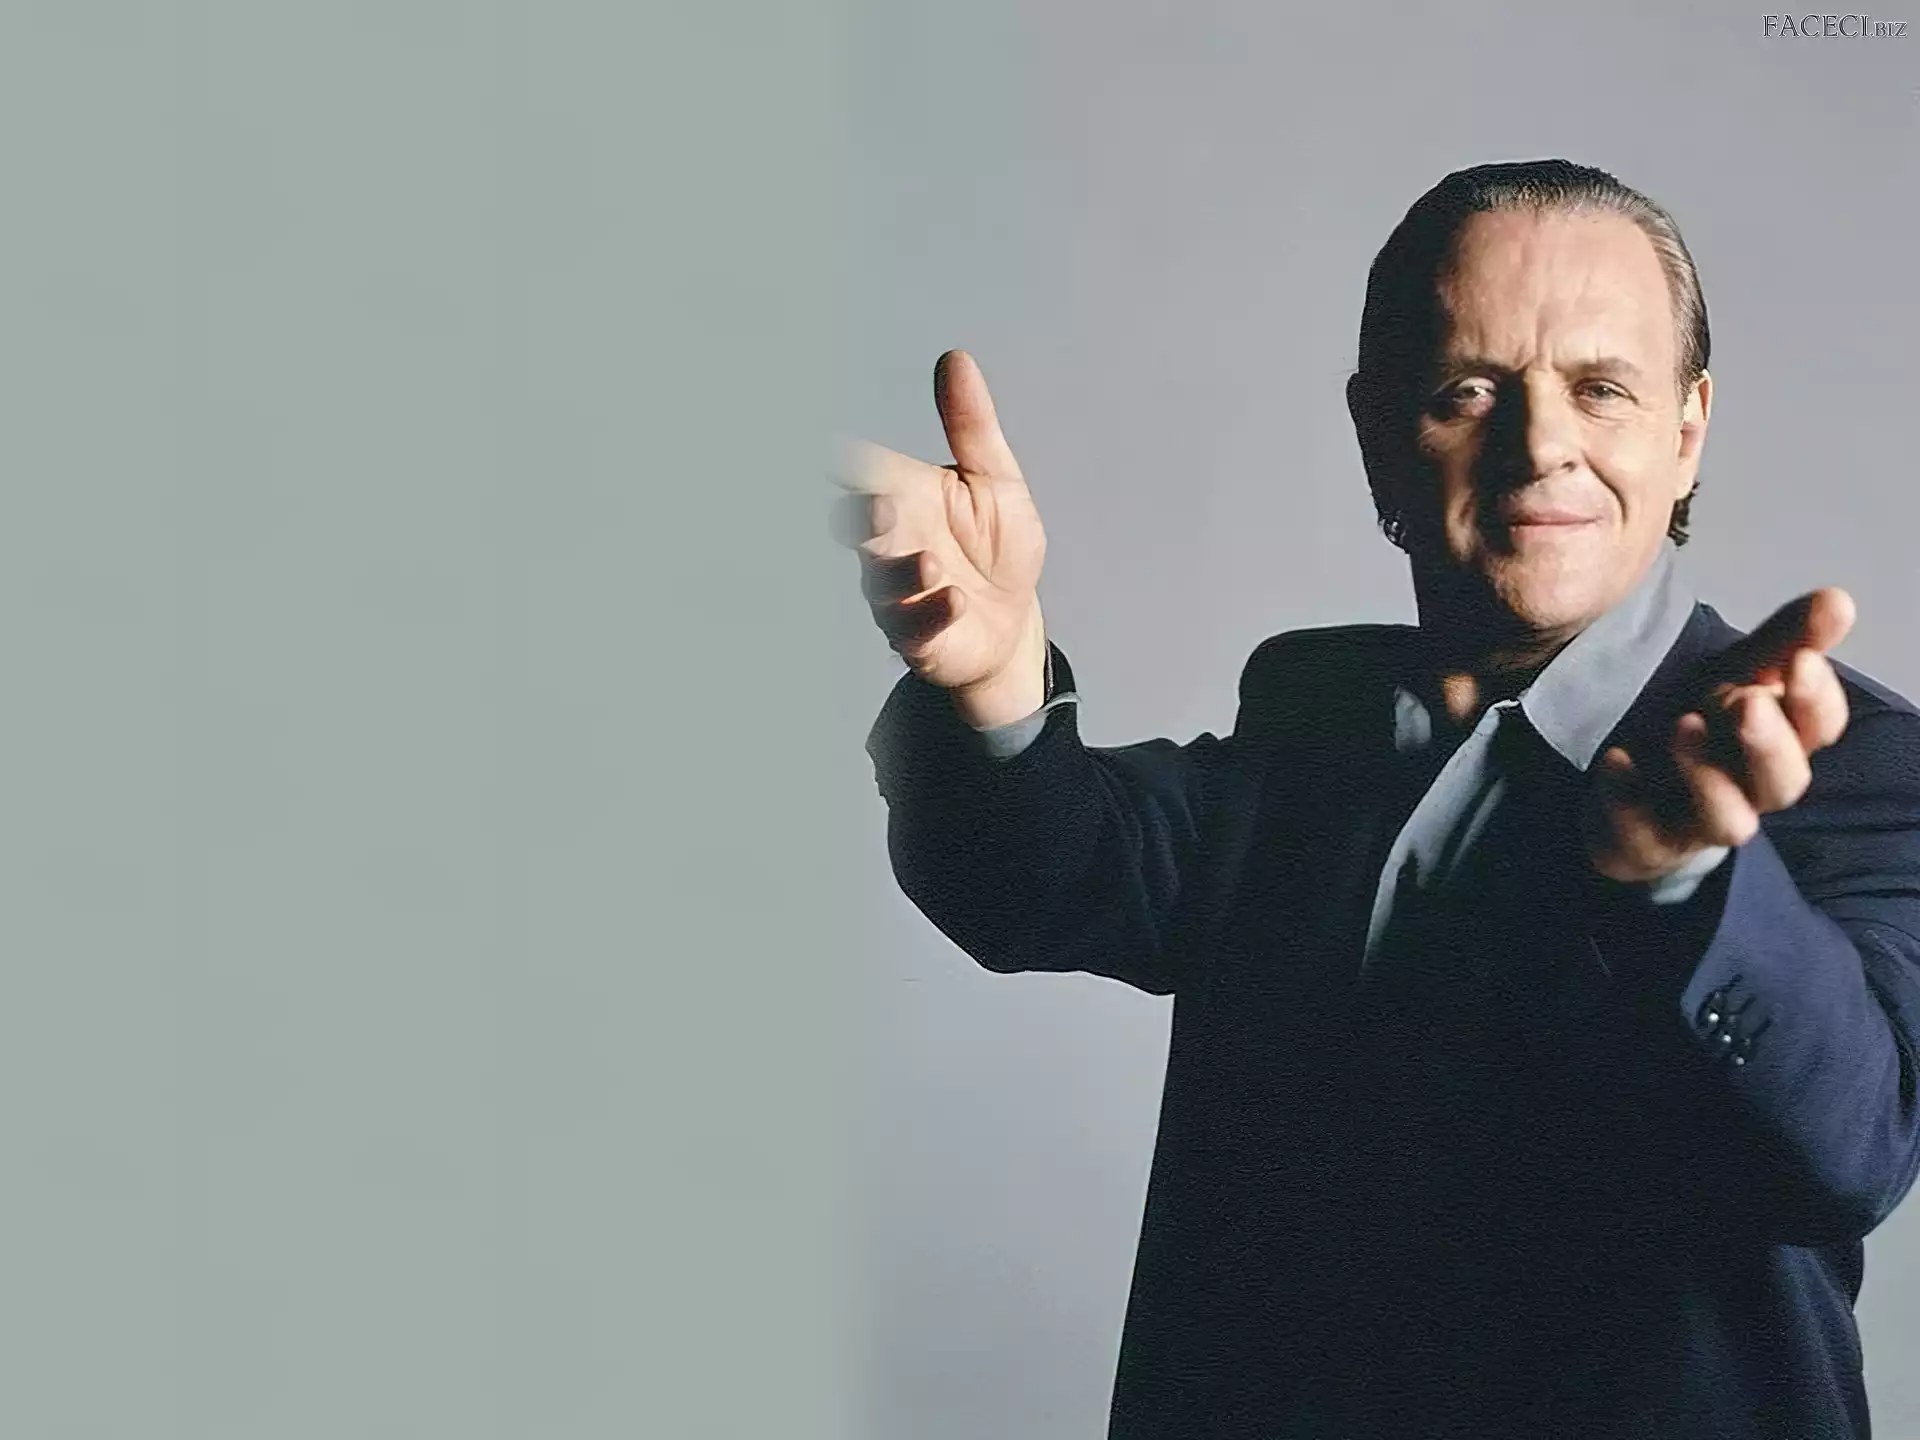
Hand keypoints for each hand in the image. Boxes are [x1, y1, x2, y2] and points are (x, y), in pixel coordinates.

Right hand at [828, 351, 1048, 724]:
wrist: (1014, 620)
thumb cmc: (996, 546)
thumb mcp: (994, 480)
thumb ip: (971, 425)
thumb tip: (955, 358)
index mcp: (903, 494)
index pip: (862, 471)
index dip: (842, 461)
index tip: (828, 451)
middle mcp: (891, 542)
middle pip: (856, 527)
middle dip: (862, 518)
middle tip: (881, 506)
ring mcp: (900, 592)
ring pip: (883, 581)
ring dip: (903, 572)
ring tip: (931, 563)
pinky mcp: (920, 636)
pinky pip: (915, 628)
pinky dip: (931, 614)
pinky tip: (953, 600)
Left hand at [1583, 588, 1855, 883]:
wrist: (1631, 792)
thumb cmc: (1699, 729)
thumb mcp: (1735, 674)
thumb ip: (1783, 640)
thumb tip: (1839, 600)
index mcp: (1776, 743)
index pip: (1819, 729)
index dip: (1816, 699)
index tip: (1800, 660)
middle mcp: (1747, 790)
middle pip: (1783, 782)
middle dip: (1769, 743)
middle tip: (1747, 701)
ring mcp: (1697, 823)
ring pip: (1728, 820)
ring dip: (1708, 775)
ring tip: (1683, 724)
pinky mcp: (1645, 844)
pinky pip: (1642, 833)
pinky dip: (1629, 797)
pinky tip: (1616, 758)